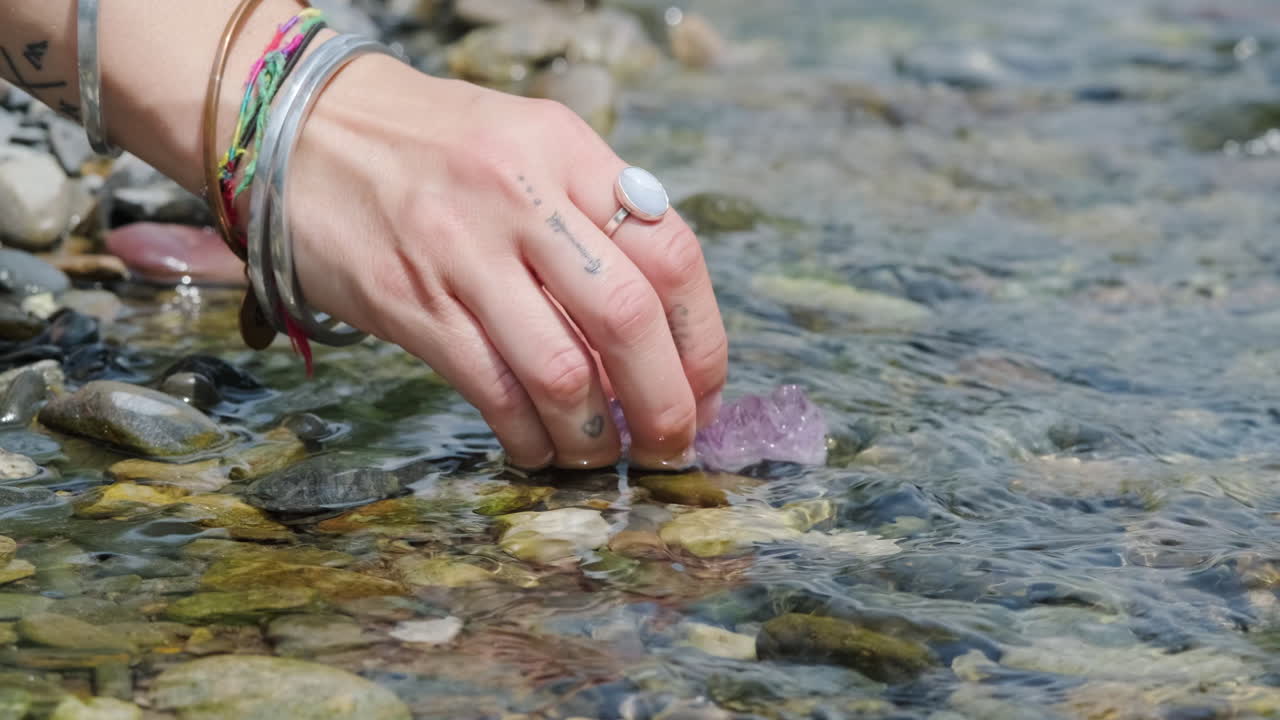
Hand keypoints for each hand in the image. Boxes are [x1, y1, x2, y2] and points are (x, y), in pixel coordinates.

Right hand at [283, 54, 727, 470]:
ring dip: (595, 434)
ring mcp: (462, 253)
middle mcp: (520, 197)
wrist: (303, 130)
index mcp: (567, 150)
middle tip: (671, 442)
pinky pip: (491, 391)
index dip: (703, 338)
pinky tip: (540, 448)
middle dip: (664, 401)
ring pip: (560, 370)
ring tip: (604, 454)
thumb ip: (596, 211)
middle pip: (627, 319)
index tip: (705, 389)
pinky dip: (529, 437)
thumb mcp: (530, 142)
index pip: (673, 252)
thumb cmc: (434, 145)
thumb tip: (661, 326)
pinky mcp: (411, 304)